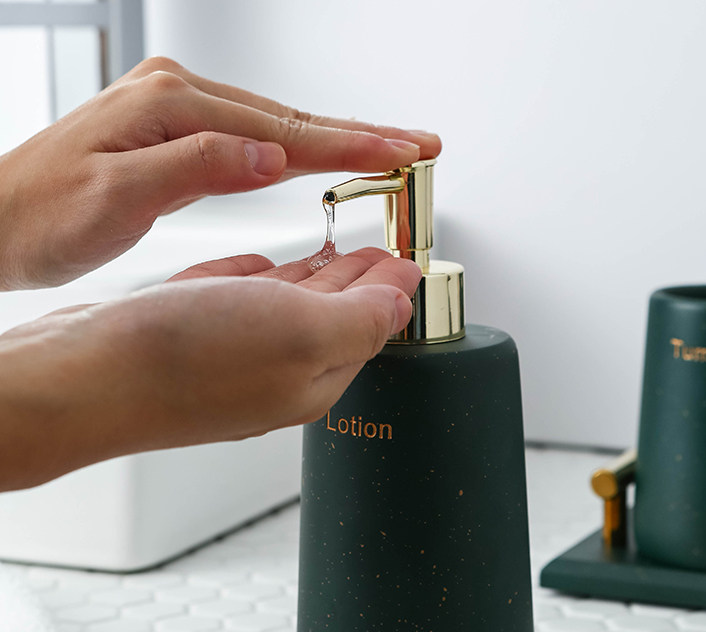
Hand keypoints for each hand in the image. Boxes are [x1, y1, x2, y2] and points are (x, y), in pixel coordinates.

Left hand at [0, 57, 440, 288]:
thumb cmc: (46, 216)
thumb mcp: (116, 198)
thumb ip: (196, 169)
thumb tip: (270, 155)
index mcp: (173, 109)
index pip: (284, 129)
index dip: (351, 145)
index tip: (401, 153)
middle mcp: (180, 98)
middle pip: (292, 118)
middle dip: (361, 135)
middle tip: (417, 145)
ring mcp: (180, 112)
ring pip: (278, 126)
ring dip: (335, 141)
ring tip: (385, 151)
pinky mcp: (178, 134)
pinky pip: (253, 137)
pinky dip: (296, 148)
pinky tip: (317, 156)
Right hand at [0, 248, 419, 490]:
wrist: (84, 378)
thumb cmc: (187, 361)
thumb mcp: (302, 332)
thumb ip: (362, 318)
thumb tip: (403, 300)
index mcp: (313, 377)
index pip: (371, 326)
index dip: (392, 286)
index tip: (407, 254)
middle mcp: (276, 372)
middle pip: (334, 319)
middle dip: (360, 282)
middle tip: (380, 251)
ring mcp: (231, 359)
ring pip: (286, 309)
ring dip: (314, 278)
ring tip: (334, 252)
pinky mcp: (189, 339)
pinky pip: (238, 302)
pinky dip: (258, 281)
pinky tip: (263, 268)